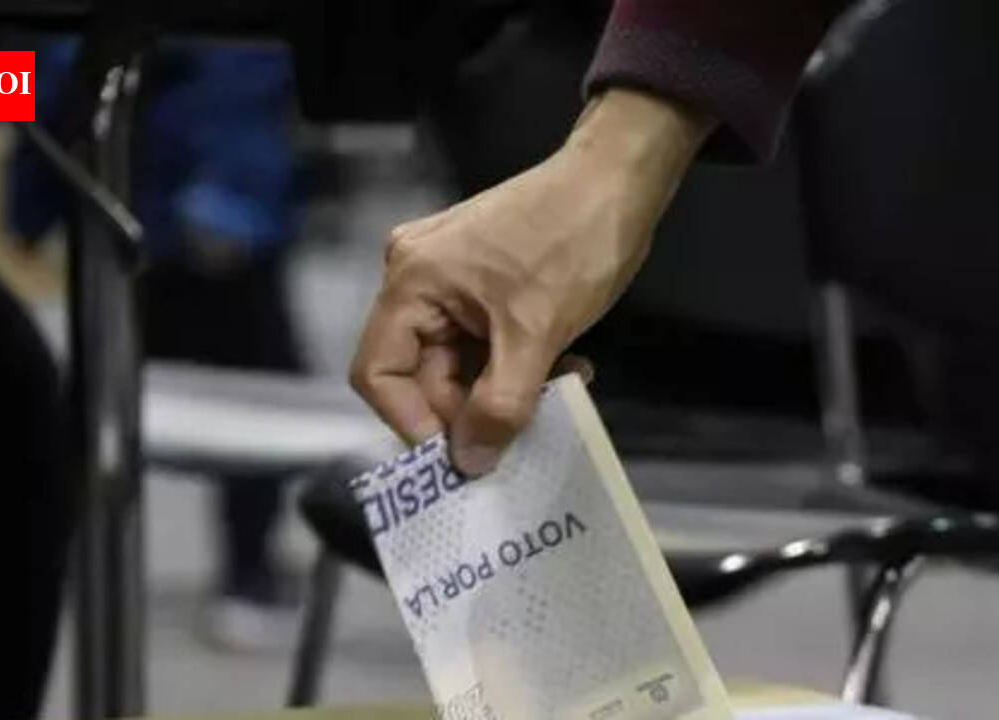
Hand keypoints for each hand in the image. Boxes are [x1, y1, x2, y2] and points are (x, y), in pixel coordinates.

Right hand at [351, 89, 712, 474]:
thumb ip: (498, 407)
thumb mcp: (536, 336)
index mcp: (412, 281)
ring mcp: (448, 275)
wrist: (620, 177)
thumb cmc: (573, 244)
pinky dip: (517, 362)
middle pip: (422, 373)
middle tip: (529, 427)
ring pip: (460, 362)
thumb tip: (468, 464)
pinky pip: (482, 339)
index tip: (465, 452)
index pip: (378, 374)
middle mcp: (416, 276)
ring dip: (506, 387)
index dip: (414, 423)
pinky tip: (565, 364)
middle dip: (475, 407)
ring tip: (561, 387)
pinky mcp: (480, 278)